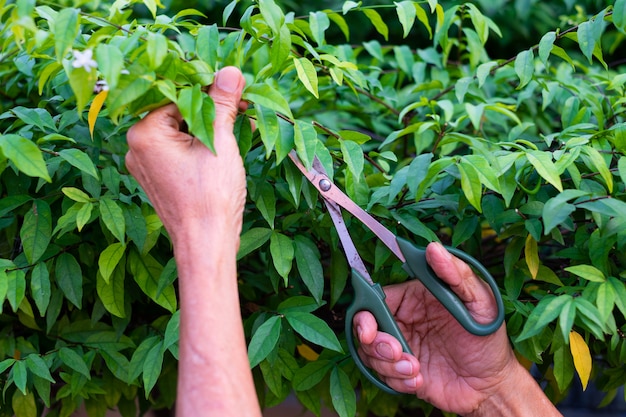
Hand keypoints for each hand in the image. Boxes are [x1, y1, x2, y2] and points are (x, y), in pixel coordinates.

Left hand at [125, 66, 246, 244]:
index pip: (177, 94)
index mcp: (144, 133)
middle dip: (210, 109)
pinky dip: (199, 145)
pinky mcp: (159, 179)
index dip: (209, 90)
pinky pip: (178, 151)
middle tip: (241, 109)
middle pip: (177, 112)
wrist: (206, 243)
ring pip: (179, 132)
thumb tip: (230, 71)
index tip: (235, 90)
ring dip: (208, 127)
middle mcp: (137, 147)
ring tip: (237, 127)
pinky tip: (223, 148)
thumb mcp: (220, 143)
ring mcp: (147, 166)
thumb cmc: (210, 196)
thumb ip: (222, 104)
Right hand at [353, 242, 515, 414]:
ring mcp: (400, 346)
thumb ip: (456, 275)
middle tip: (396, 351)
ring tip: (415, 369)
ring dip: (387, 364)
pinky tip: (418, 380)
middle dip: (373, 342)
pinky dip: (396, 380)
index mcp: (413, 298)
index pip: (376, 297)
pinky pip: (382, 375)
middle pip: (365, 326)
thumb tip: (433, 249)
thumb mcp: (481, 303)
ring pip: (369, 352)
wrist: (492, 384)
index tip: (370, 328)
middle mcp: (402, 320)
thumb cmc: (488, 338)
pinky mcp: (401, 372)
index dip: (366, 312)